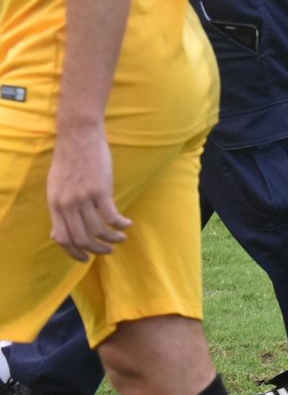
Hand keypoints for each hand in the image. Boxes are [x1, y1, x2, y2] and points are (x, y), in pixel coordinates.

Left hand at [46, 125, 129, 262]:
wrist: (78, 136)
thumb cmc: (69, 160)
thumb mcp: (55, 187)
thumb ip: (58, 210)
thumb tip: (56, 235)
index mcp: (55, 204)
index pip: (63, 238)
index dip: (74, 252)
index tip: (85, 258)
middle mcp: (67, 204)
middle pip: (82, 238)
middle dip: (96, 250)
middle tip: (107, 251)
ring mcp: (84, 197)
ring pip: (98, 230)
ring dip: (111, 239)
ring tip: (121, 239)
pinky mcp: (100, 189)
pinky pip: (111, 216)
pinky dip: (120, 224)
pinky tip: (127, 224)